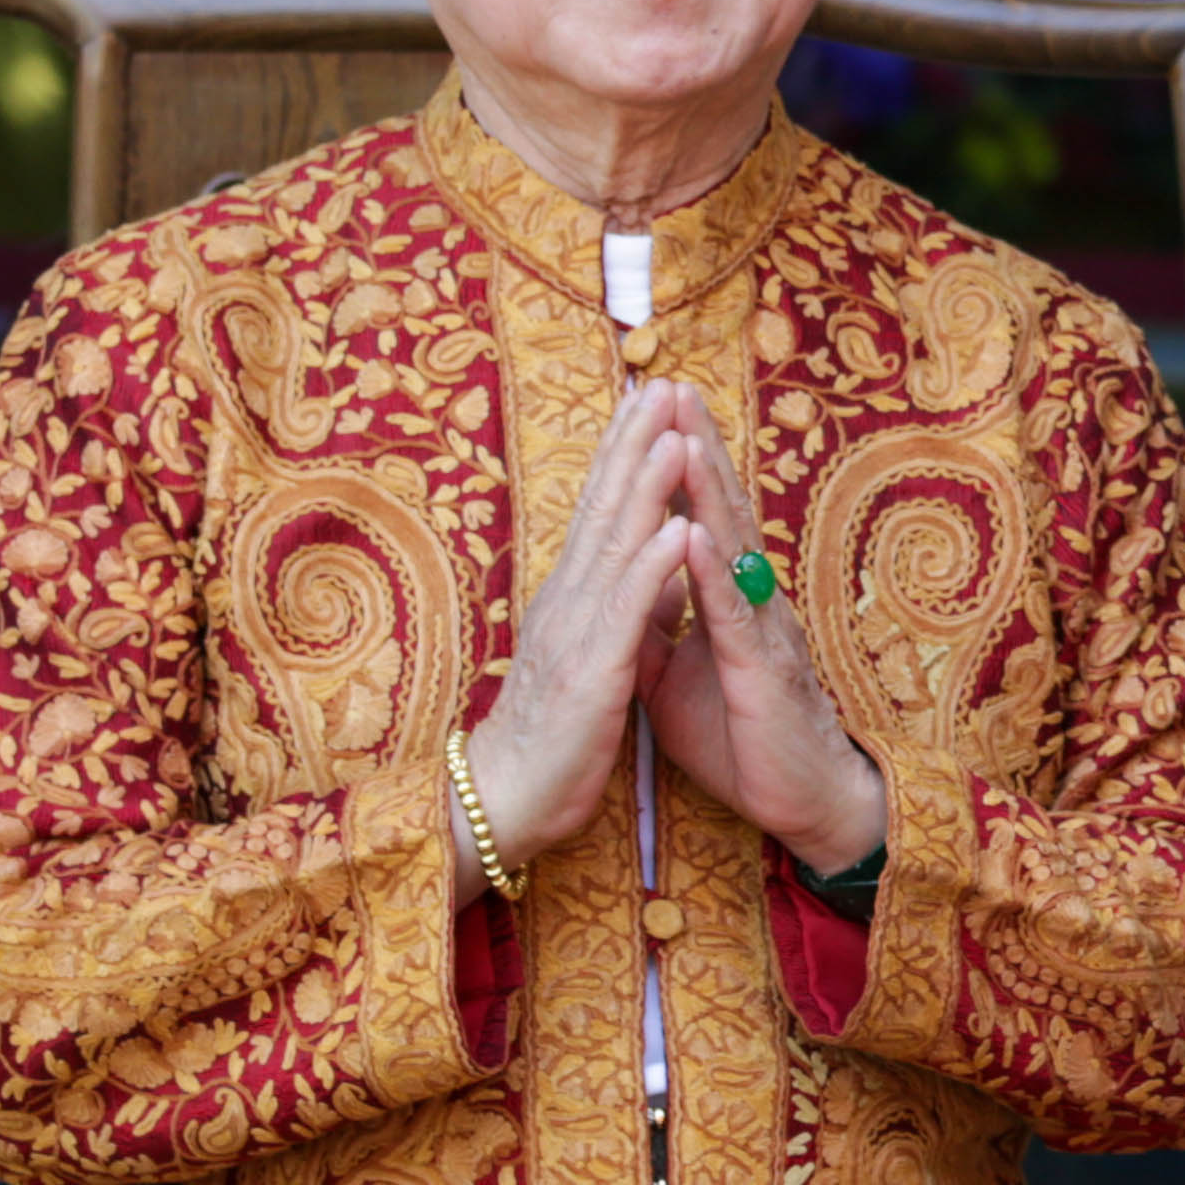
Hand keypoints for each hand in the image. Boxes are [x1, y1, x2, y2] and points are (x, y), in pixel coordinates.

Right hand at [463, 381, 705, 862]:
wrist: (509, 799)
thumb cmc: (557, 731)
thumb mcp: (598, 653)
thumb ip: (626, 605)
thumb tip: (659, 558)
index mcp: (572, 596)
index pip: (600, 510)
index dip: (624, 451)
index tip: (649, 397)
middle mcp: (568, 601)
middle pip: (603, 509)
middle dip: (633, 445)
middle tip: (660, 385)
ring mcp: (575, 634)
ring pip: (615, 548)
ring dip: (646, 489)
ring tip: (673, 435)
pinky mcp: (590, 675)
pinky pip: (626, 615)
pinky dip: (652, 569)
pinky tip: (675, 530)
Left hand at [630, 388, 895, 882]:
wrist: (804, 801)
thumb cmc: (744, 739)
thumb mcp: (677, 677)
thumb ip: (657, 628)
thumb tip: (627, 590)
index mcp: (727, 598)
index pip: (698, 515)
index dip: (675, 462)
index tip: (649, 409)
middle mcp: (750, 599)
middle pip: (719, 507)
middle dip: (692, 444)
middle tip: (668, 384)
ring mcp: (761, 628)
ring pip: (731, 545)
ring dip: (705, 489)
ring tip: (682, 433)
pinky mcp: (761, 670)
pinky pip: (733, 612)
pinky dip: (711, 570)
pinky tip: (694, 531)